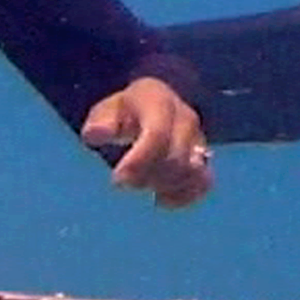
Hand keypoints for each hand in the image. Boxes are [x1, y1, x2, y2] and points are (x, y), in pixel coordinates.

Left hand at [82, 76, 213, 207]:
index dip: (138, 162)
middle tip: (126, 181)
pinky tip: (161, 198)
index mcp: (159, 101)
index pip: (157, 134)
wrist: (151, 106)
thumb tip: (95, 134)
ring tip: (144, 183)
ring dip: (165, 186)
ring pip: (192, 171)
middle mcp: (185, 117)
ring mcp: (198, 138)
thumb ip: (101, 122)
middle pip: (176, 157)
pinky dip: (183, 196)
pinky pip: (203, 182)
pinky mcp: (204, 158)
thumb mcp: (107, 111)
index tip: (116, 180)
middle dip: (148, 176)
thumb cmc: (125, 113)